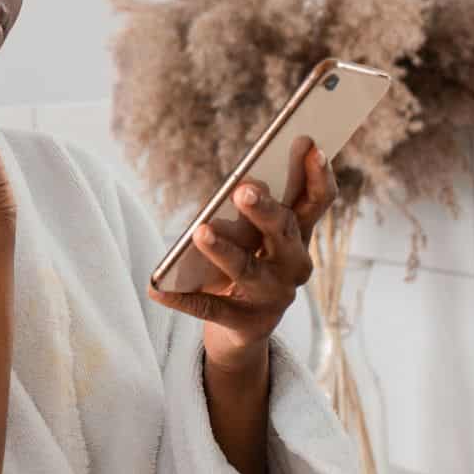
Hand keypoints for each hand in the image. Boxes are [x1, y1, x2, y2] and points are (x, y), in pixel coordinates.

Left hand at [147, 141, 338, 369]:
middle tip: (243, 189)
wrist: (243, 328)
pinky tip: (156, 289)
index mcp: (298, 235)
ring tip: (199, 231)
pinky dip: (182, 299)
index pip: (316, 202)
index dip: (318, 175)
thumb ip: (256, 208)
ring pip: (246, 270)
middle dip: (263, 209)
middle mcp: (293, 265)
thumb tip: (249, 184)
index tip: (313, 145)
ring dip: (223, 250)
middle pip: (282, 231)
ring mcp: (272, 296)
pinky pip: (210, 307)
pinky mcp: (245, 323)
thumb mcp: (256, 234)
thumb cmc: (248, 263)